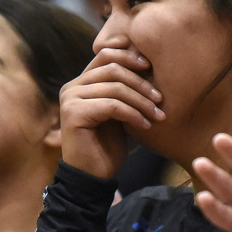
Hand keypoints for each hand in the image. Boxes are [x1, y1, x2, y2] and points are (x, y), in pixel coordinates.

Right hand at [59, 45, 163, 178]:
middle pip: (112, 69)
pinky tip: (146, 125)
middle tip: (160, 99)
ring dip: (141, 101)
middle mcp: (72, 87)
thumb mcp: (119, 112)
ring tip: (158, 115)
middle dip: (141, 82)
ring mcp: (70, 99)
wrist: (92, 177)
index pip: (105, 54)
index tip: (150, 67)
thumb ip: (123, 90)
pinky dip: (133, 114)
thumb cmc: (107, 146)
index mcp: (81, 83)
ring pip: (115, 87)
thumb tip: (146, 64)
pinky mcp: (74, 114)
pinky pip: (112, 105)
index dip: (129, 56)